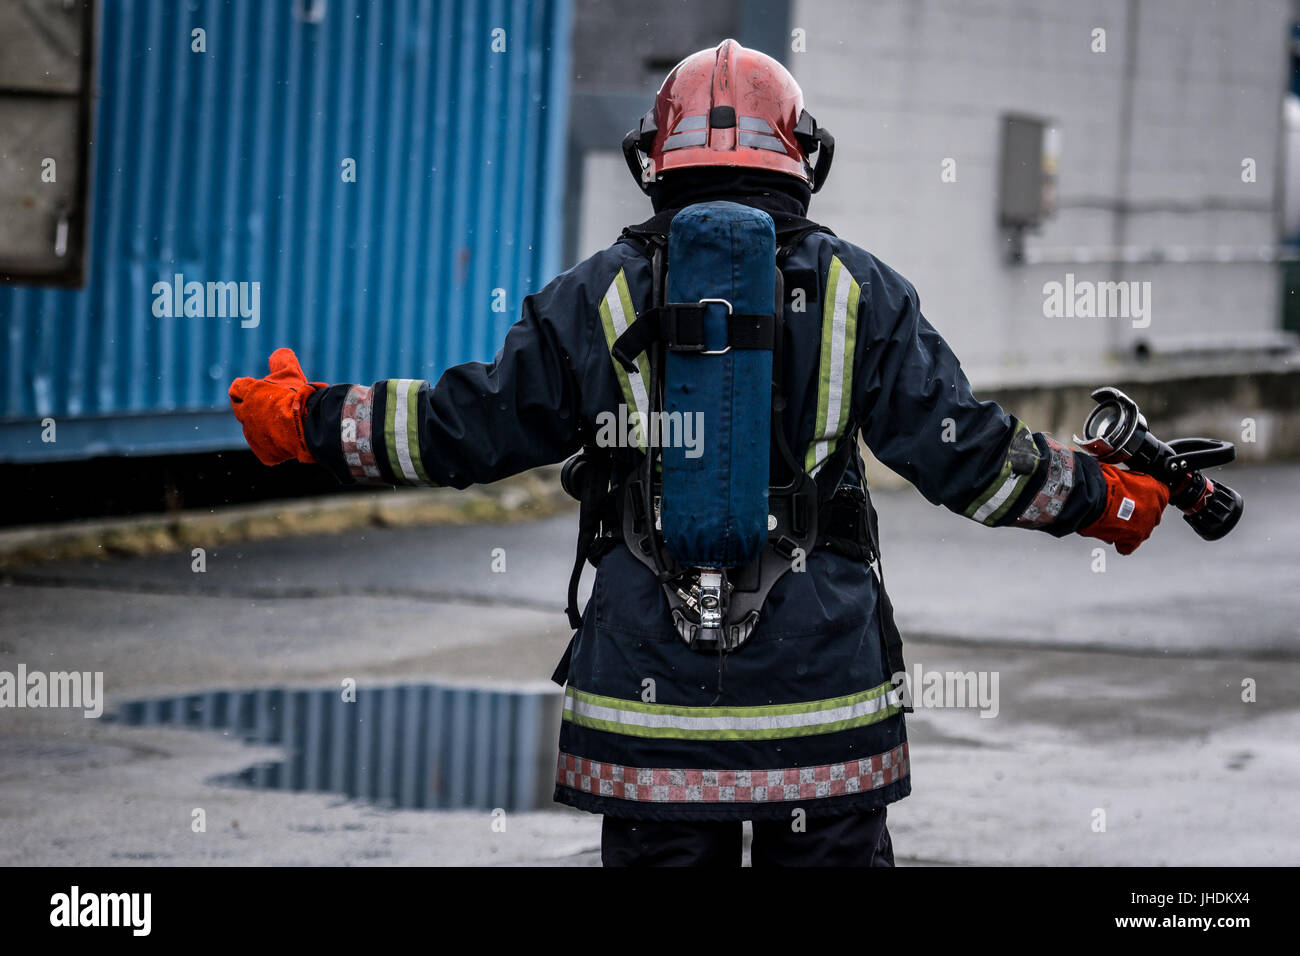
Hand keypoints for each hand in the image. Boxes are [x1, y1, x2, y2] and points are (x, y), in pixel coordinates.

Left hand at [228, 348, 327, 465]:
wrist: (306, 424)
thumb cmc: (297, 397)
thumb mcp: (291, 373)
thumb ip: (282, 361)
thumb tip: (281, 352)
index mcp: (249, 393)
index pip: (237, 388)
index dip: (247, 388)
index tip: (261, 391)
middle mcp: (246, 414)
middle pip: (242, 410)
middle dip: (255, 408)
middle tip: (273, 408)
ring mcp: (253, 436)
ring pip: (255, 430)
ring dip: (266, 427)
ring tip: (286, 424)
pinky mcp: (264, 453)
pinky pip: (267, 448)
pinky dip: (276, 445)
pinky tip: (289, 439)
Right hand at [1078, 462, 1170, 554]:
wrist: (1093, 497)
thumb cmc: (1104, 482)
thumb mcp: (1120, 472)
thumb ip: (1127, 479)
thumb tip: (1120, 480)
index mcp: (1154, 489)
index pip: (1161, 494)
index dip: (1147, 496)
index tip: (1140, 496)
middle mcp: (1153, 508)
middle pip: (1152, 514)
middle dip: (1140, 513)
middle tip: (1124, 509)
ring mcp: (1144, 525)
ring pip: (1143, 530)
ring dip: (1131, 527)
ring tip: (1115, 522)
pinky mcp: (1132, 539)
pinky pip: (1129, 546)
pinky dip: (1121, 543)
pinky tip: (1113, 536)